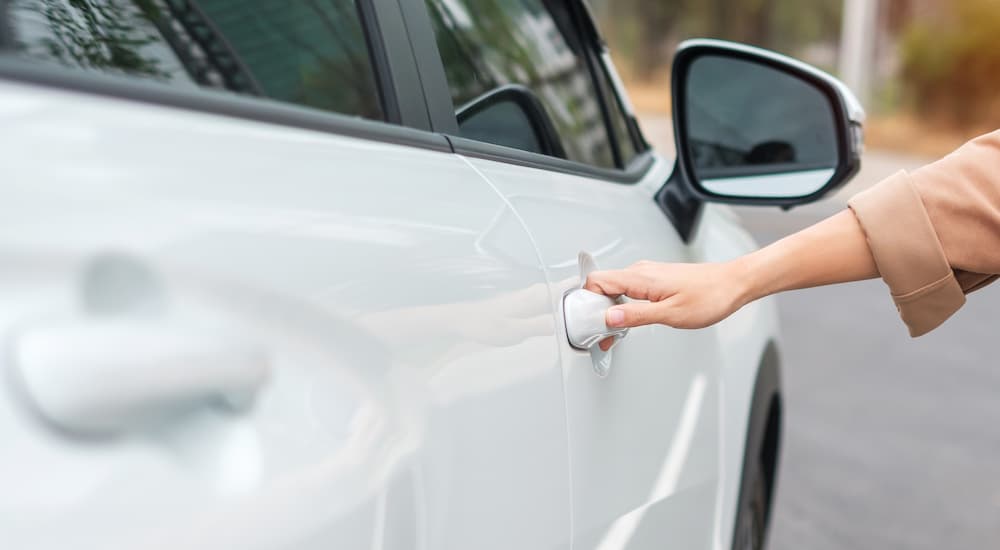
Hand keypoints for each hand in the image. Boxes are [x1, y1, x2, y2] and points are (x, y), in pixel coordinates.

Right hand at [584, 260, 750, 349]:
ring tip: (614, 331)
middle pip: (601, 285)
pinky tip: (628, 319)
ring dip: (609, 309)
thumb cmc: (709, 296)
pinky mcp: (654, 279)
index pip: (596, 281)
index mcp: (640, 277)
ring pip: (614, 288)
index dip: (587, 303)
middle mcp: (641, 271)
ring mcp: (647, 273)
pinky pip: (627, 289)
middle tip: (602, 334)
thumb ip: (636, 315)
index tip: (592, 324)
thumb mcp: (671, 314)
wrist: (732, 284)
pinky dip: (622, 305)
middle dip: (595, 310)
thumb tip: (610, 317)